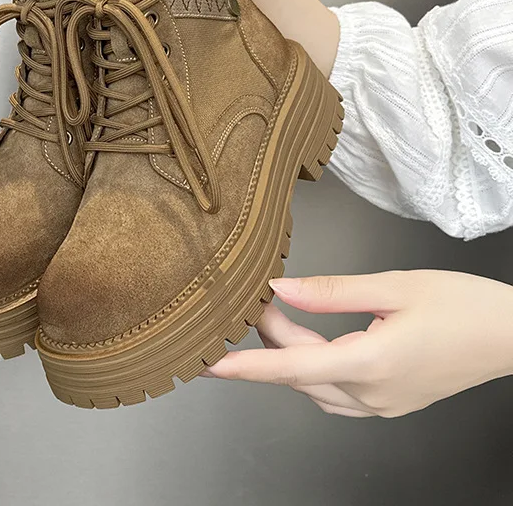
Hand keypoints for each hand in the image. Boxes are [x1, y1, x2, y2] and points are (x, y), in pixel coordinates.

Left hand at [203, 269, 512, 417]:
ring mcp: (383, 404)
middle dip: (271, 337)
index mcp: (371, 363)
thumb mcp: (392, 285)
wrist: (512, 334)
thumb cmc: (462, 305)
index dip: (243, 367)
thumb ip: (331, 290)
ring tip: (281, 313)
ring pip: (314, 385)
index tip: (206, 365)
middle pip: (298, 372)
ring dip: (291, 352)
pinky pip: (335, 391)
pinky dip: (313, 366)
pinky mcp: (390, 403)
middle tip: (259, 298)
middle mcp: (373, 393)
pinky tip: (313, 340)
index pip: (290, 367)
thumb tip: (282, 290)